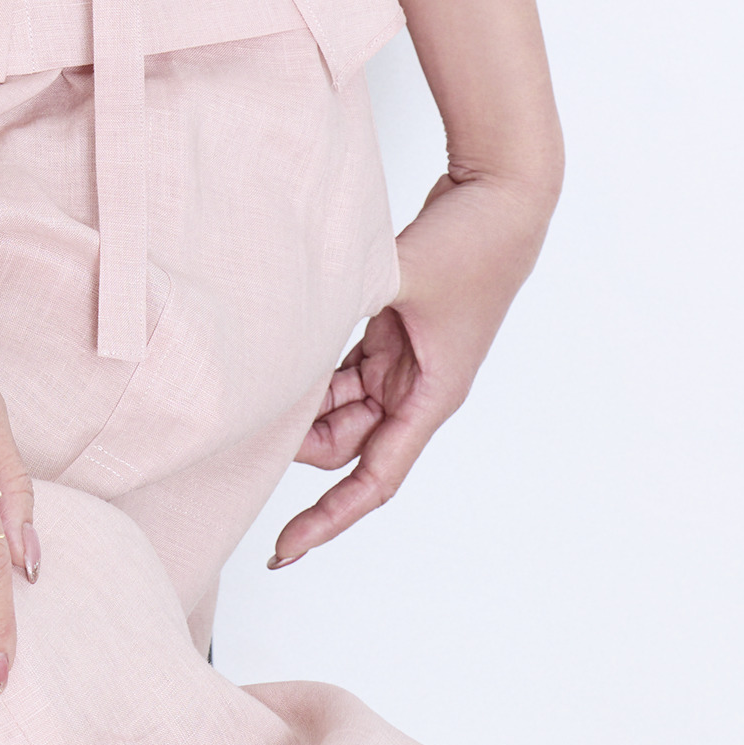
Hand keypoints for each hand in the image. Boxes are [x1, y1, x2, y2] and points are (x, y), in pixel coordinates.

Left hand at [269, 168, 552, 566]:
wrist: (501, 195)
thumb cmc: (470, 243)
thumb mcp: (401, 276)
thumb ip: (344, 302)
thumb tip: (288, 321)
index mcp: (431, 396)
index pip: (373, 479)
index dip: (328, 519)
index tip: (284, 549)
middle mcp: (417, 388)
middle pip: (346, 443)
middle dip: (298, 441)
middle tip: (243, 425)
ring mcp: (403, 359)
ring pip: (340, 406)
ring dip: (303, 404)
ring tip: (251, 392)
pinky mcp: (392, 329)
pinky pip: (342, 367)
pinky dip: (312, 369)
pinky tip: (275, 360)